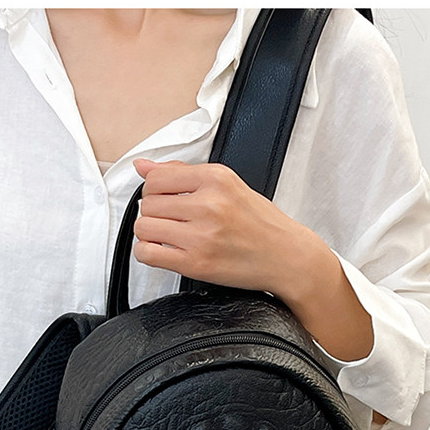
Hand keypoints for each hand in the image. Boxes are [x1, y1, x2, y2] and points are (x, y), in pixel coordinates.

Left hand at [132, 158, 326, 301]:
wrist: (287, 257)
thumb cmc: (261, 223)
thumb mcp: (228, 185)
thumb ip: (182, 173)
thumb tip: (142, 166)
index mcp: (216, 178)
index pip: (156, 177)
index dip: (155, 190)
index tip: (166, 199)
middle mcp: (208, 205)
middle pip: (148, 203)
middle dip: (154, 213)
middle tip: (172, 221)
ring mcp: (201, 236)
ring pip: (144, 228)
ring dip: (150, 233)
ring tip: (170, 236)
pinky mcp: (196, 263)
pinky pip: (147, 254)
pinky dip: (148, 252)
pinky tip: (164, 251)